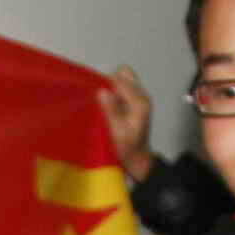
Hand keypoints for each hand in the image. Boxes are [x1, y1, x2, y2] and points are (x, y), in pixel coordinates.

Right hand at [95, 61, 156, 184]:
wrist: (138, 160)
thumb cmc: (127, 149)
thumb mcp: (118, 133)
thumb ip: (111, 111)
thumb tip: (102, 90)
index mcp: (140, 102)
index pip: (120, 80)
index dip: (105, 83)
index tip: (93, 93)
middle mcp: (141, 96)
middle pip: (123, 74)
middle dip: (108, 82)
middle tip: (98, 99)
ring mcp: (138, 98)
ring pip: (122, 80)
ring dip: (110, 87)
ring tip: (101, 102)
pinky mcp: (134, 102)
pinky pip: (122, 88)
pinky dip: (112, 93)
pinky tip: (105, 106)